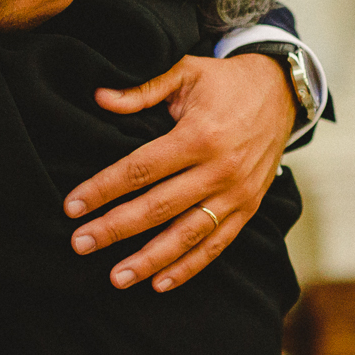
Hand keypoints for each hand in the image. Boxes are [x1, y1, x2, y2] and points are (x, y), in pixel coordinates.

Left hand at [63, 53, 292, 291]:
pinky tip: (159, 283)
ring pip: (187, 235)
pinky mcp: (248, 208)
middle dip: (115, 228)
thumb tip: (100, 98)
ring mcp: (236, 194)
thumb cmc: (226, 82)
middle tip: (80, 244)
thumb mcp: (186, 71)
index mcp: (199, 136)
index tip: (72, 206)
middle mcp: (219, 170)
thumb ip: (143, 89)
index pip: (140, 169)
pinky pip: (216, 244)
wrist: (282, 93)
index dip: (103, 189)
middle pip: (158, 207)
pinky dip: (189, 267)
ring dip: (150, 260)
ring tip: (116, 277)